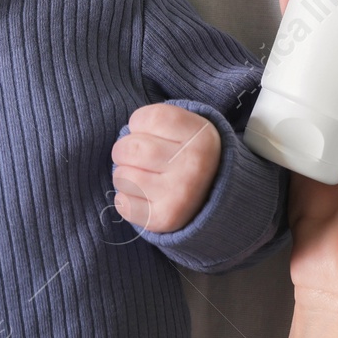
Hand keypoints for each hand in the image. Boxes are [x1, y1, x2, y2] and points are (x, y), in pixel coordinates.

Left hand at [110, 102, 222, 232]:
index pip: (143, 119)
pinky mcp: (165, 219)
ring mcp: (180, 195)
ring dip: (124, 175)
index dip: (138, 124)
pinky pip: (123, 204)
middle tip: (139, 156)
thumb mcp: (186, 128)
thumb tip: (125, 135)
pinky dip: (126, 198)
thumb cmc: (187, 154)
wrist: (215, 196)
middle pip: (129, 149)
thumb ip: (157, 121)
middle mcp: (194, 165)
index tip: (151, 133)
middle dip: (125, 150)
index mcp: (200, 136)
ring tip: (144, 176)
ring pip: (122, 176)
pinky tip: (145, 196)